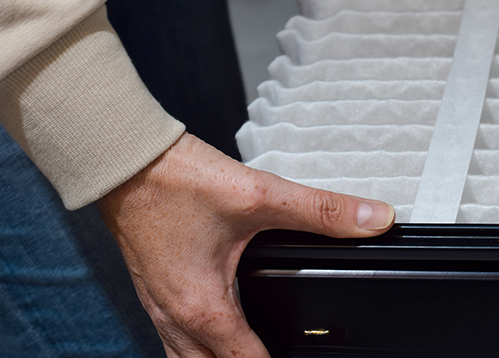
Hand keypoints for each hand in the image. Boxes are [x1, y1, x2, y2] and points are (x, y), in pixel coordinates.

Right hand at [96, 133, 394, 356]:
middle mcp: (176, 316)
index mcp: (204, 308)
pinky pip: (172, 337)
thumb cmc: (177, 181)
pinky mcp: (151, 287)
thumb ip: (322, 211)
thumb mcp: (260, 195)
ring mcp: (158, 305)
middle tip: (275, 357)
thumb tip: (374, 218)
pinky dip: (195, 346)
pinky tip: (213, 329)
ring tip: (245, 355)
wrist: (124, 159)